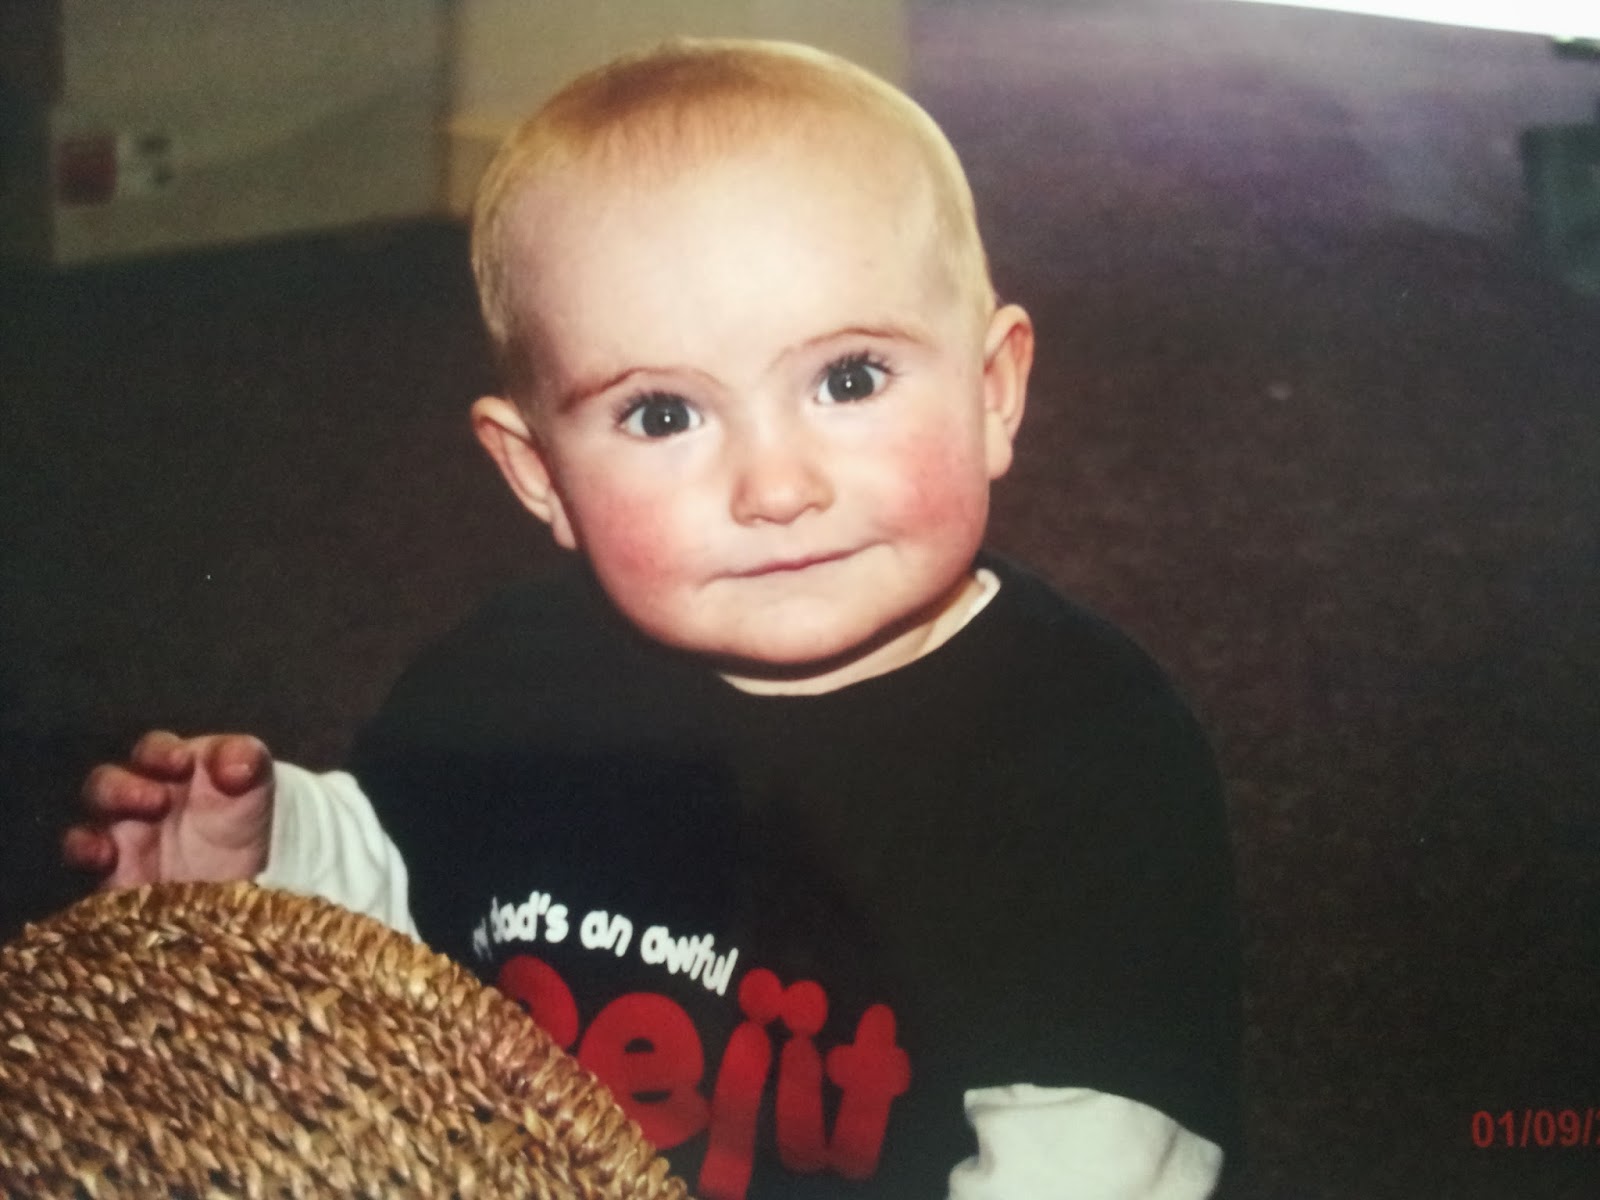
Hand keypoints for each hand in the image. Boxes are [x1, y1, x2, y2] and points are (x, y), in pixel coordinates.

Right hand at [62, 730, 275, 887]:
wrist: (241, 881)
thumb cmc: (242, 818)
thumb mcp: (256, 783)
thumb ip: (247, 760)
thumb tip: (233, 765)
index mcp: (170, 767)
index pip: (152, 749)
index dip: (161, 752)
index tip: (182, 762)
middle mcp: (137, 797)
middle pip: (107, 781)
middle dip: (123, 787)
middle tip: (157, 801)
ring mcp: (121, 835)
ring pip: (91, 816)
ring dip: (104, 820)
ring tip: (127, 829)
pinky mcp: (112, 874)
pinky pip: (83, 859)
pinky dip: (86, 852)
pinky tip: (104, 857)